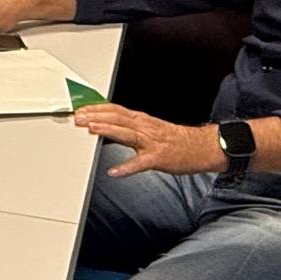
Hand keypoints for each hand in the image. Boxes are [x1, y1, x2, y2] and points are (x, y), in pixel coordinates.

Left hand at [73, 104, 224, 176]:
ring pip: (126, 133)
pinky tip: (114, 172)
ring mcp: (151, 143)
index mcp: (141, 120)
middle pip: (116, 118)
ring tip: (91, 129)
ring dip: (108, 130)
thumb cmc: (175, 140)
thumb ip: (130, 126)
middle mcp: (145, 127)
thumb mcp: (151, 127)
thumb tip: (108, 125)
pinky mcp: (157, 159)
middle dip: (95, 116)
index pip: (115, 109)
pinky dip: (126, 168)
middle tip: (77, 117)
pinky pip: (139, 164)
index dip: (96, 108)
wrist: (202, 147)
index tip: (80, 109)